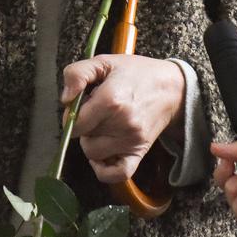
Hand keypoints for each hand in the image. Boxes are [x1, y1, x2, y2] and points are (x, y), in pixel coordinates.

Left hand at [61, 54, 184, 183]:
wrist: (171, 88)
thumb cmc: (136, 74)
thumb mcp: (104, 62)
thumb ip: (77, 74)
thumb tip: (65, 99)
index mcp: (111, 100)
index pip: (75, 123)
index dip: (71, 114)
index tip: (80, 105)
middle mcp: (122, 123)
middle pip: (83, 138)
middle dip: (84, 125)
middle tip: (95, 112)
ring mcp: (131, 141)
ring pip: (94, 155)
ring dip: (92, 142)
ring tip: (102, 126)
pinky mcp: (139, 153)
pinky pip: (117, 175)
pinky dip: (104, 170)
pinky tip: (102, 155)